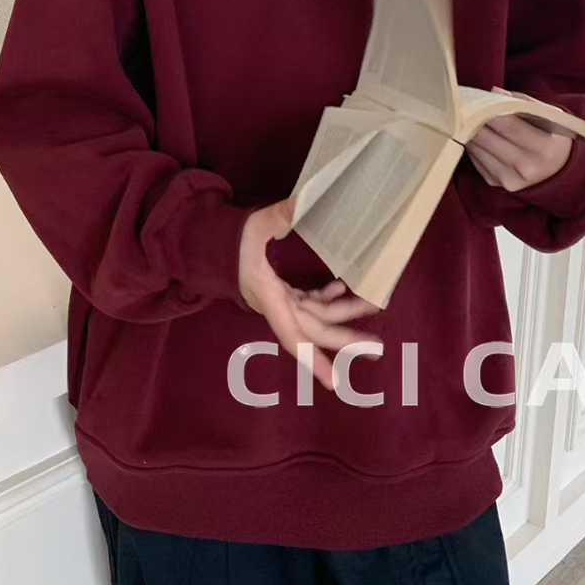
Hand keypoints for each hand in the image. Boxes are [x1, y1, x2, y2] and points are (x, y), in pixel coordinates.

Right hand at [237, 197, 382, 391]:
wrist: (207, 246)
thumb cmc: (229, 240)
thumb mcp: (253, 226)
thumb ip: (278, 217)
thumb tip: (303, 201)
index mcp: (268, 297)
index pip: (293, 335)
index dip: (313, 359)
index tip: (334, 383)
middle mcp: (275, 306)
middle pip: (314, 329)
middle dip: (345, 338)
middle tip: (377, 345)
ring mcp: (278, 301)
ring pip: (315, 315)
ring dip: (342, 312)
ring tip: (372, 305)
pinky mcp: (279, 293)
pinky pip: (307, 303)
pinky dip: (325, 298)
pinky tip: (339, 287)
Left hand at [465, 86, 572, 191]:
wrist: (559, 170)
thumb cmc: (552, 136)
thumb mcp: (549, 116)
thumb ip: (523, 102)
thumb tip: (494, 92)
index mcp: (544, 149)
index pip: (507, 125)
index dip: (488, 110)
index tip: (476, 99)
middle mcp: (526, 168)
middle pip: (486, 138)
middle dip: (472, 119)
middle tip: (464, 105)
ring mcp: (509, 178)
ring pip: (476, 148)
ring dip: (468, 131)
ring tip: (467, 117)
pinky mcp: (495, 183)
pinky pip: (474, 159)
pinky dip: (473, 144)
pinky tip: (477, 134)